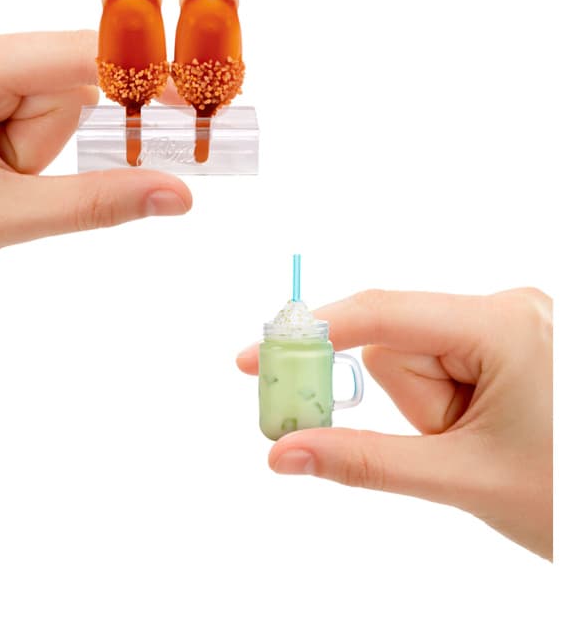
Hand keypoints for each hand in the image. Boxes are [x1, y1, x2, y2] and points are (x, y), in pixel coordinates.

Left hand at [0, 31, 191, 309]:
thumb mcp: (1, 219)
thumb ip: (96, 202)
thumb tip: (175, 196)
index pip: (77, 55)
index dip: (144, 78)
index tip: (198, 97)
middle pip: (59, 88)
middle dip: (52, 146)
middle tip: (15, 187)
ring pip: (41, 107)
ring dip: (32, 156)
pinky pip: (18, 114)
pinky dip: (21, 151)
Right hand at [236, 289, 552, 558]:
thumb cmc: (567, 496)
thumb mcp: (460, 478)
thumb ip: (365, 462)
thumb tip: (285, 453)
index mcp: (501, 326)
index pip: (382, 315)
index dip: (312, 337)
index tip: (254, 359)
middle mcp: (503, 310)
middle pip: (396, 346)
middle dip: (406, 404)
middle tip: (436, 446)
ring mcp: (504, 325)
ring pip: (413, 359)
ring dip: (426, 410)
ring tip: (473, 444)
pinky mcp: (500, 343)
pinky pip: (434, 362)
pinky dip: (435, 402)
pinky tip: (475, 430)